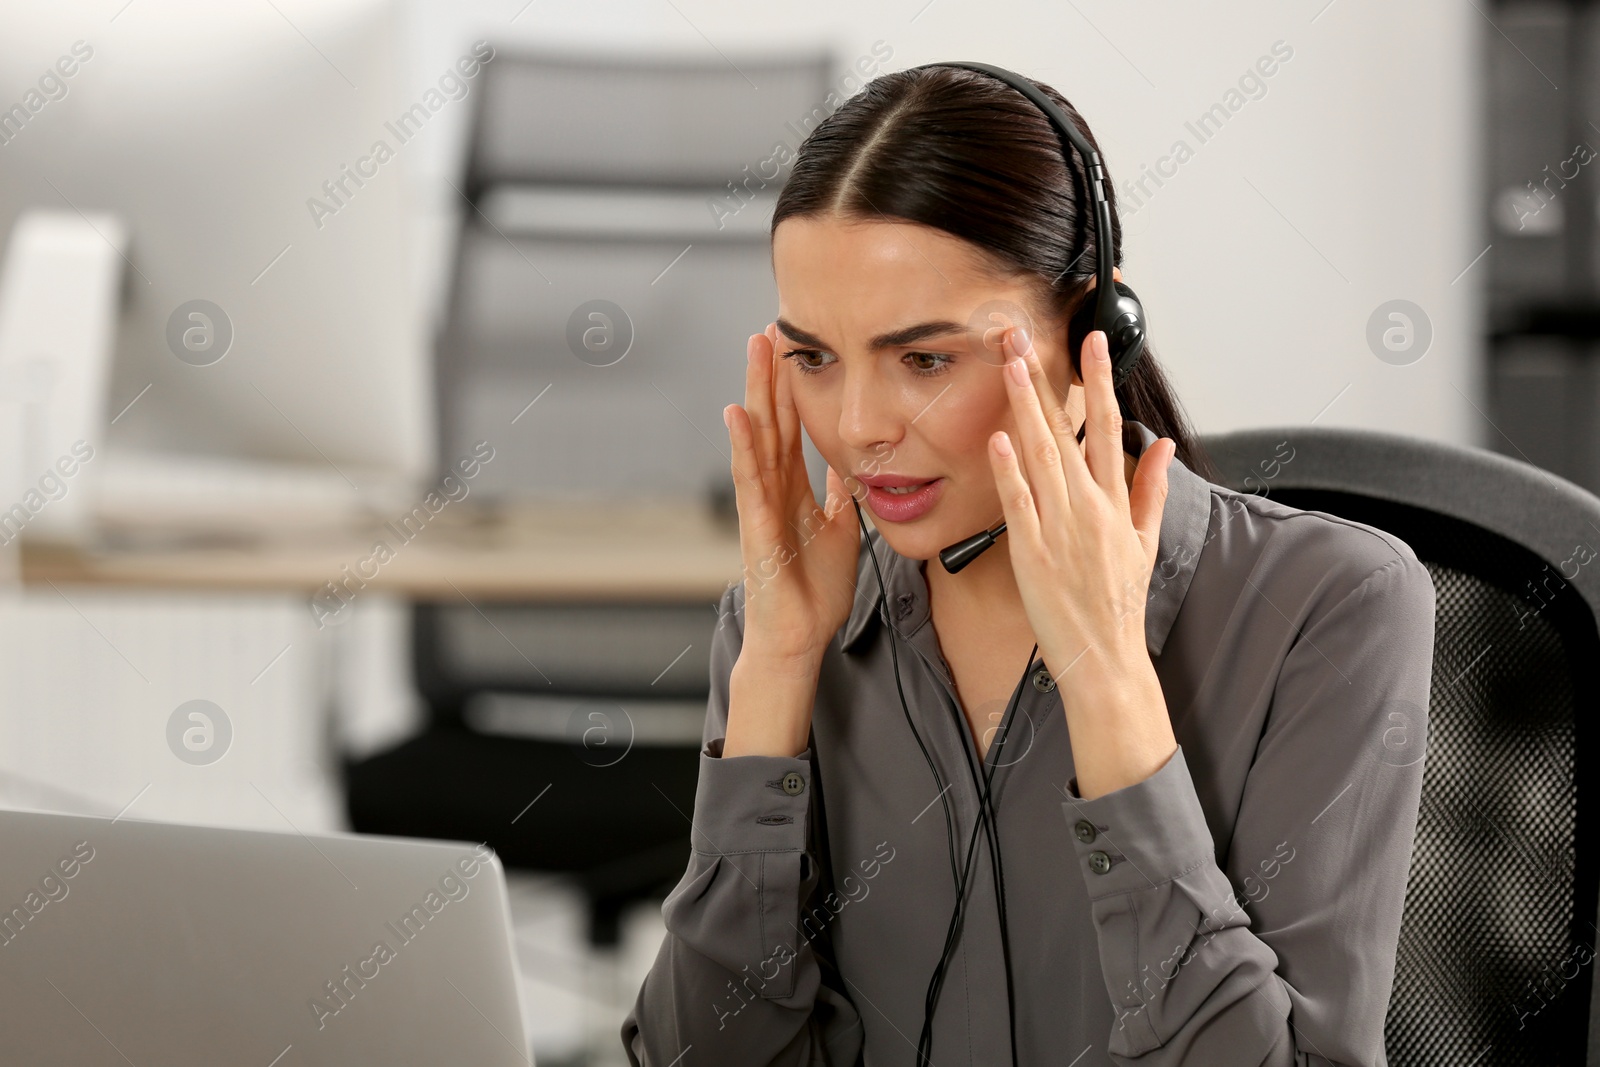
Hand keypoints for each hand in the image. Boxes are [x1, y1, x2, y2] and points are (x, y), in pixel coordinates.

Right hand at [722, 322, 859, 664]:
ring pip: (757, 440)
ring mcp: (761, 506)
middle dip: (771, 376)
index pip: (792, 428)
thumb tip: (850, 463)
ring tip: (754, 351)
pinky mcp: (756, 528)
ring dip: (755, 393)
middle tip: (770, 328)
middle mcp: (773, 490)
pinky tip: (737, 414)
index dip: (793, 388)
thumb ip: (839, 495)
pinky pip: (750, 481)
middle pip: (771, 422)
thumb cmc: (815, 590)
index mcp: (794, 490)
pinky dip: (743, 447)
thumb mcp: (840, 529)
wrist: (799, 636)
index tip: (797, 346)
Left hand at [990, 325, 1174, 706]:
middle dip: (1042, 380)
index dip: (1097, 380)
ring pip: (1039, 455)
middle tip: (1022, 338)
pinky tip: (997, 438)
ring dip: (1021, 408)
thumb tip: (1160, 446)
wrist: (1103, 655)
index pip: (1106, 425)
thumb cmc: (1119, 603)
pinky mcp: (1030, 551)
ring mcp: (1058, 527)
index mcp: (1115, 501)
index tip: (1090, 341)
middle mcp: (1088, 507)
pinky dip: (1008, 470)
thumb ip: (1151, 489)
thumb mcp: (1146, 542)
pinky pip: (1017, 502)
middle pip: (1064, 429)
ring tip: (1006, 367)